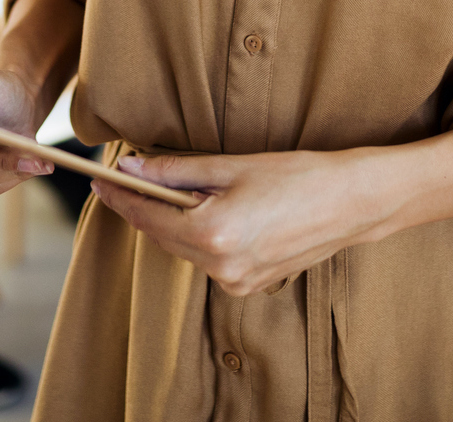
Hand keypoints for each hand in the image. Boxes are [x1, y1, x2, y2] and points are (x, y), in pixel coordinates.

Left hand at [88, 150, 385, 296]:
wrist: (352, 203)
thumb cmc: (298, 176)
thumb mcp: (232, 166)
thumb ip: (175, 172)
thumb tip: (131, 167)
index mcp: (213, 234)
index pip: (148, 216)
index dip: (121, 196)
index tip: (100, 179)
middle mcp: (221, 266)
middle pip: (163, 235)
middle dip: (143, 207)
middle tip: (126, 178)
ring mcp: (236, 281)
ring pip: (185, 249)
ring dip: (173, 222)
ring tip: (168, 190)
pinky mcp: (250, 285)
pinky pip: (209, 260)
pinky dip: (199, 237)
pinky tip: (206, 212)